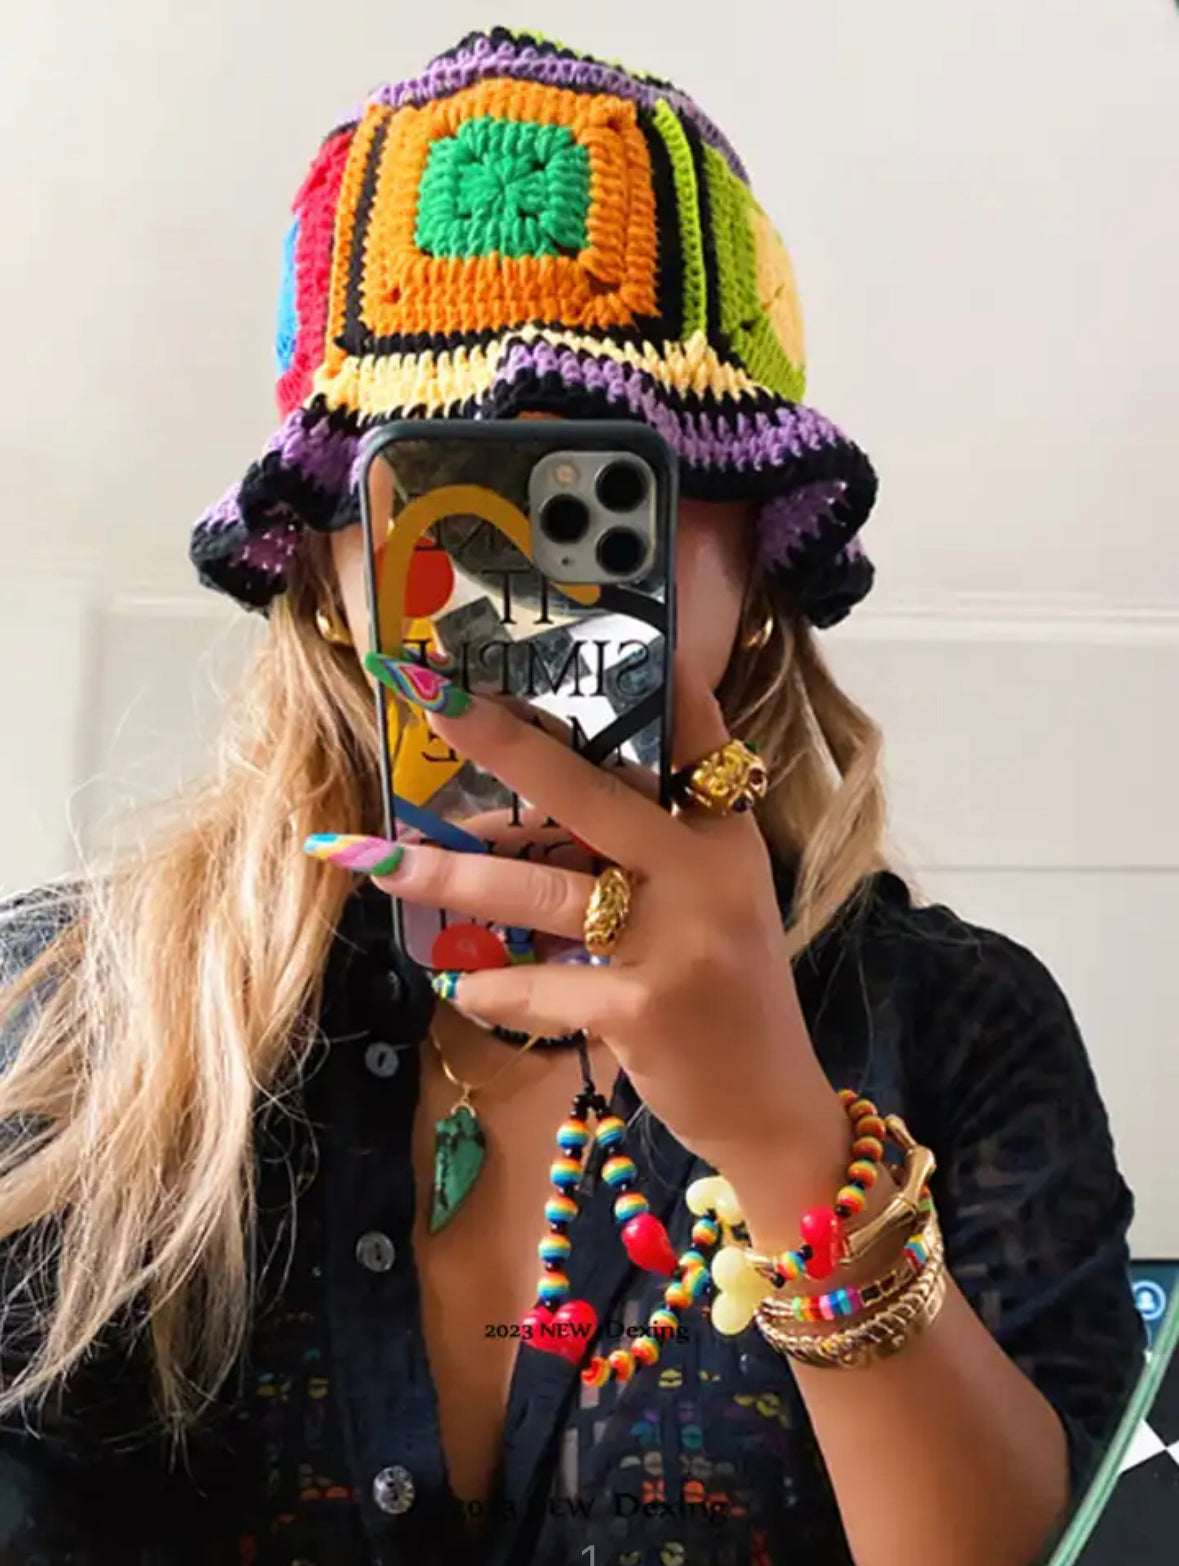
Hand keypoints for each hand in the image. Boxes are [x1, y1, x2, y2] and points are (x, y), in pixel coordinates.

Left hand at [354, 655, 851, 1216]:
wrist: (770, 1106)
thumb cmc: (728, 995)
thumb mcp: (717, 899)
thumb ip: (656, 842)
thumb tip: (547, 797)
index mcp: (725, 835)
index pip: (688, 731)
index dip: (635, 674)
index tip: (563, 625)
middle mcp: (706, 872)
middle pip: (586, 789)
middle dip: (498, 740)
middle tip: (425, 694)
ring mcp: (678, 940)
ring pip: (539, 892)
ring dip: (444, 876)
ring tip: (367, 859)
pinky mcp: (644, 1008)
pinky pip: (539, 989)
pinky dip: (491, 989)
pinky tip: (459, 983)